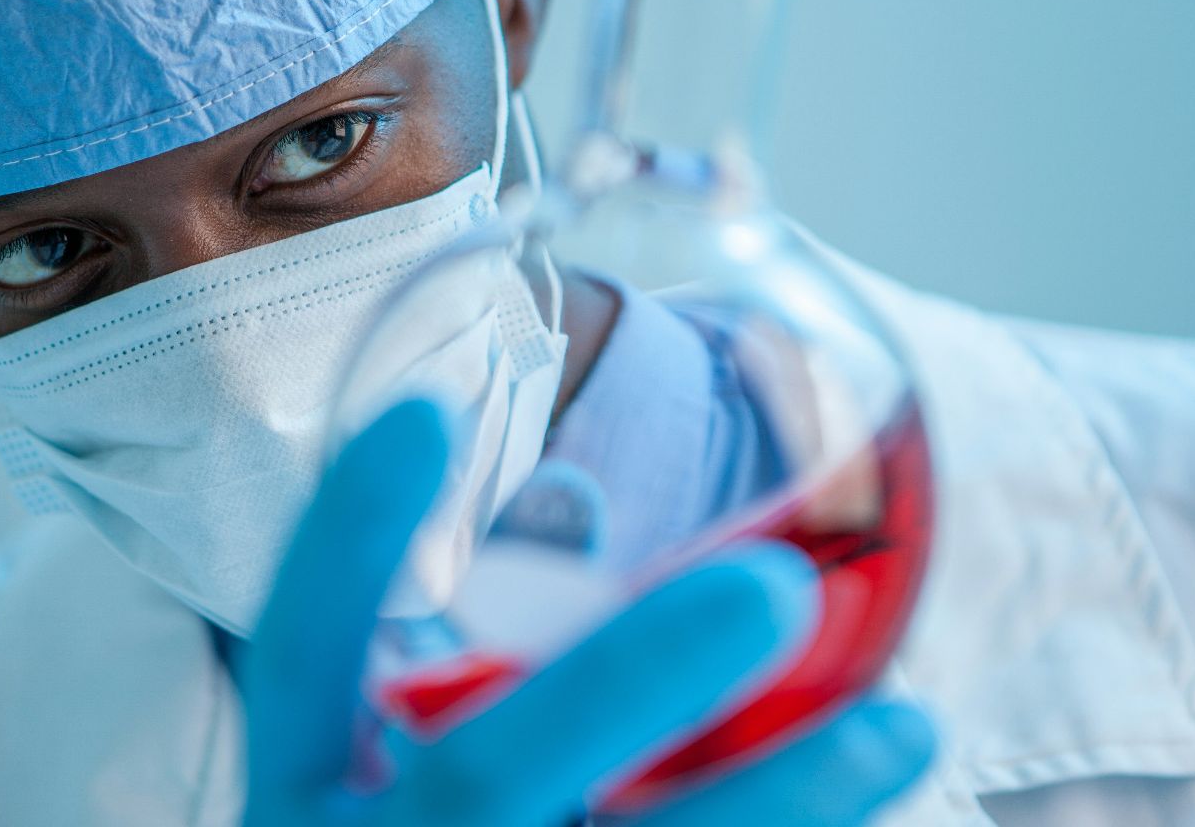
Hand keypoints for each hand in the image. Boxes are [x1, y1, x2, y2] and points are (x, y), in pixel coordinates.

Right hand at [239, 399, 935, 826]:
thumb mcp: (383, 785)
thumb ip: (471, 670)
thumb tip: (576, 509)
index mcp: (293, 805)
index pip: (296, 658)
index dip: (349, 536)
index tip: (426, 406)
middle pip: (477, 779)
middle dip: (626, 678)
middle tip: (776, 584)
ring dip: (778, 801)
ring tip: (901, 722)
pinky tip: (868, 804)